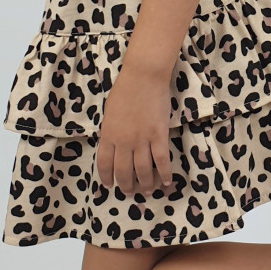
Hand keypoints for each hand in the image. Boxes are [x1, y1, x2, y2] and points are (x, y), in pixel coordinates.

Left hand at [95, 62, 173, 193]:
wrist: (143, 77)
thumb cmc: (124, 90)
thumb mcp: (109, 112)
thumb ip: (110, 130)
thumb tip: (112, 144)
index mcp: (108, 135)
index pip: (104, 164)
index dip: (107, 177)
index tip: (109, 185)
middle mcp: (123, 141)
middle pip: (123, 171)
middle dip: (126, 185)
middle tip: (130, 192)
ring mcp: (141, 139)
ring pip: (142, 170)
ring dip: (145, 184)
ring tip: (148, 191)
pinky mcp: (158, 135)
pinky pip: (161, 160)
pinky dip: (164, 173)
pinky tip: (165, 182)